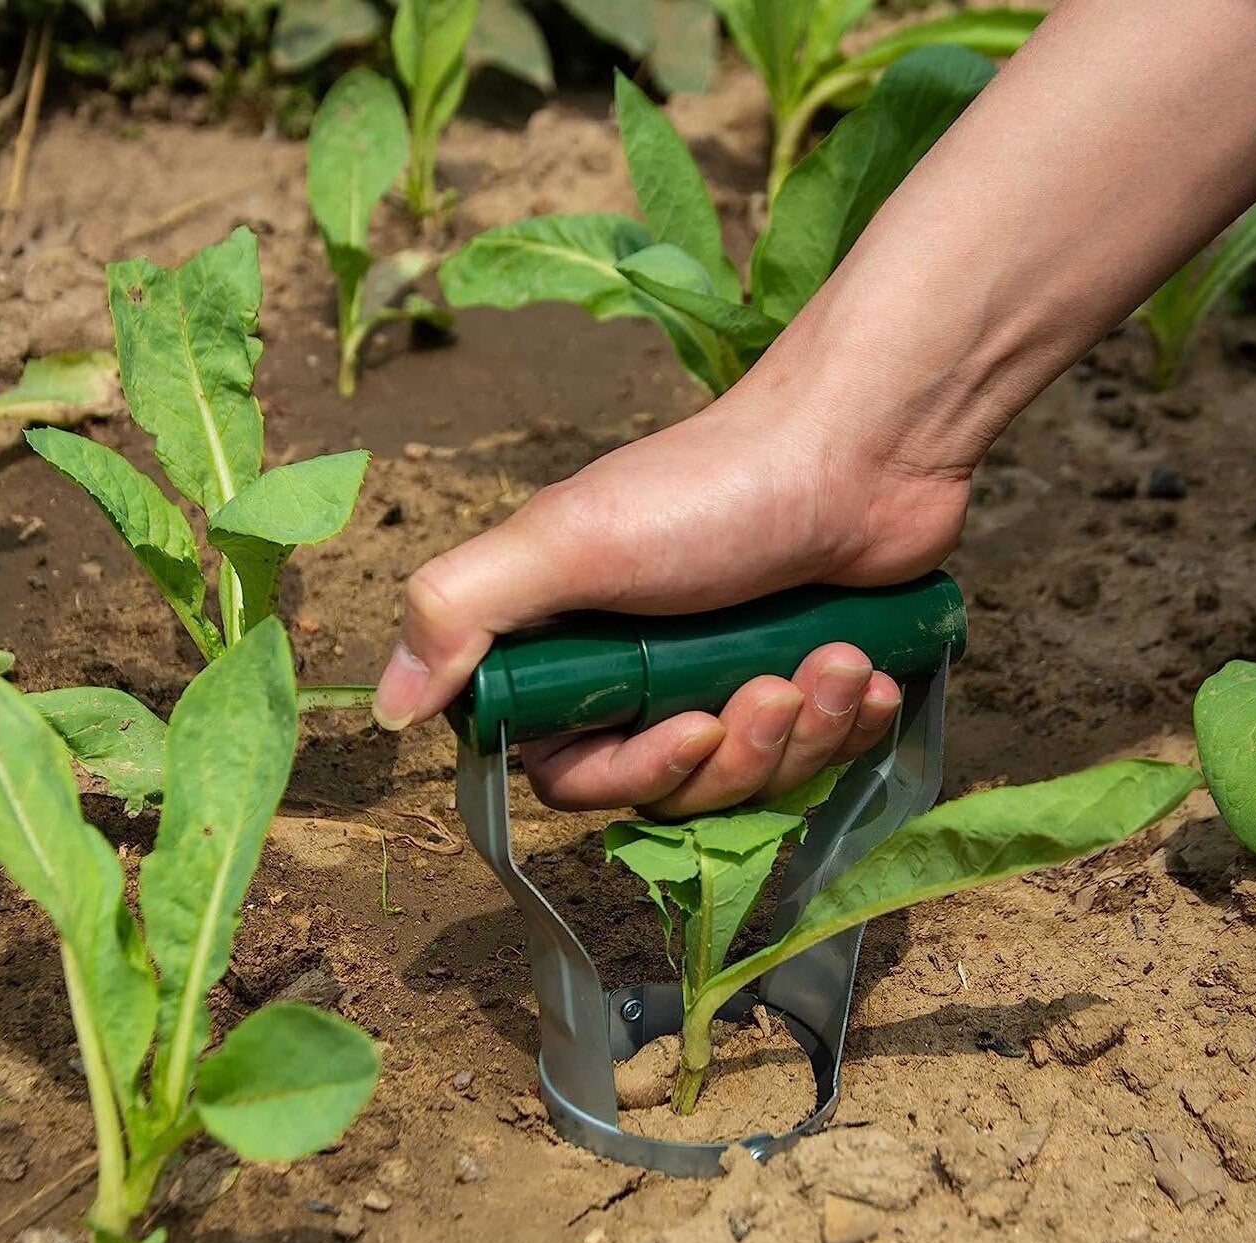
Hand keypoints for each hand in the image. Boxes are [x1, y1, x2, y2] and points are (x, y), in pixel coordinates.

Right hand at [374, 368, 970, 815]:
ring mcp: (732, 681)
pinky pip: (824, 755)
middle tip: (774, 686)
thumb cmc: (714, 487)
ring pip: (757, 779)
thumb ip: (463, 610)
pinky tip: (866, 673)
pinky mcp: (809, 685)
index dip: (637, 773)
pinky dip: (848, 722)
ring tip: (833, 660)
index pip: (579, 776)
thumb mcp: (570, 540)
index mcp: (578, 654)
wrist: (864, 442)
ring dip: (803, 732)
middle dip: (737, 755)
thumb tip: (389, 706)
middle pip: (678, 788)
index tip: (692, 727)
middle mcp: (649, 678)